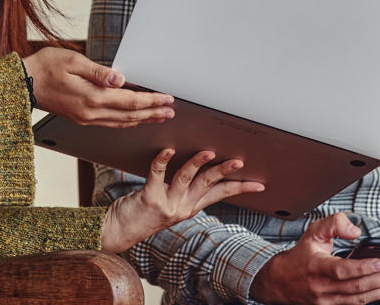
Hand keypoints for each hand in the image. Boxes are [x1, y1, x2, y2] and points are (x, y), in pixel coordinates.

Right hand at [23, 47, 173, 126]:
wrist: (24, 83)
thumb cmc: (46, 67)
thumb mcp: (74, 61)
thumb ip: (99, 72)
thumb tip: (121, 79)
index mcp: (92, 97)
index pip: (130, 101)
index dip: (151, 101)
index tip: (167, 98)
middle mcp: (91, 112)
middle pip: (130, 116)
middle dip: (153, 113)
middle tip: (171, 110)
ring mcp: (86, 118)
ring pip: (122, 123)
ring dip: (143, 120)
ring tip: (159, 116)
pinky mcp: (81, 119)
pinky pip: (110, 124)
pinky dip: (127, 122)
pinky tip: (134, 119)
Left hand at [100, 149, 263, 252]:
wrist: (120, 230)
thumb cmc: (146, 210)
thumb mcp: (173, 203)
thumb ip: (187, 187)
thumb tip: (204, 162)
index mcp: (191, 206)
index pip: (221, 194)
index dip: (240, 188)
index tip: (259, 184)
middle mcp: (183, 207)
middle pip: (208, 184)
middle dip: (225, 172)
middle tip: (239, 162)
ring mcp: (167, 203)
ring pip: (186, 178)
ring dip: (198, 163)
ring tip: (209, 152)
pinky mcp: (150, 197)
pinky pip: (157, 175)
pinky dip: (162, 160)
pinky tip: (168, 150)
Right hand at [249, 213, 379, 303]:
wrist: (281, 281)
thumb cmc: (301, 255)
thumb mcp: (313, 232)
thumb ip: (334, 224)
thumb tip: (356, 231)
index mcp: (317, 266)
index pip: (342, 270)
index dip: (362, 268)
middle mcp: (322, 287)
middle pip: (357, 287)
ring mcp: (327, 301)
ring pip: (360, 299)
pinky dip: (373, 298)